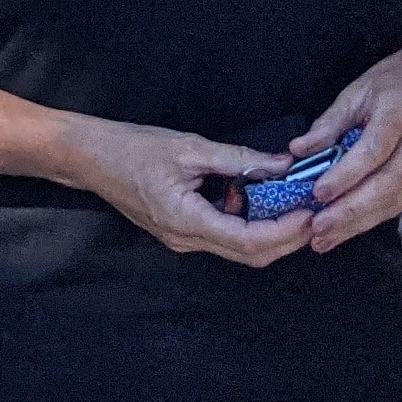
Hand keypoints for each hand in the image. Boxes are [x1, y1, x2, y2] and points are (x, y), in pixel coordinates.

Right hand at [60, 118, 316, 269]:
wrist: (88, 157)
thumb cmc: (130, 148)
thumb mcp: (189, 147)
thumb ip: (239, 159)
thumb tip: (281, 165)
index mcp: (186, 220)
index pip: (249, 241)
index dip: (285, 232)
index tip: (309, 213)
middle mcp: (185, 239)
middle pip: (250, 255)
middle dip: (287, 238)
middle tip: (313, 212)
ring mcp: (182, 239)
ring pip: (239, 249)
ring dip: (269, 230)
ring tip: (288, 200)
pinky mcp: (180, 231)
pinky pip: (223, 236)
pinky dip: (246, 221)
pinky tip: (249, 194)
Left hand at [298, 44, 401, 252]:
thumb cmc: (395, 81)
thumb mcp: (359, 90)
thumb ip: (330, 122)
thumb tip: (298, 151)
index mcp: (400, 111)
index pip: (373, 150)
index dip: (346, 175)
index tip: (319, 194)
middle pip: (388, 183)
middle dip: (351, 211)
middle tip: (319, 229)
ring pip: (397, 199)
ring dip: (360, 223)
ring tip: (327, 238)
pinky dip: (375, 217)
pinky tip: (350, 229)